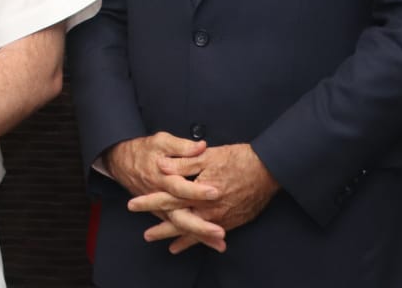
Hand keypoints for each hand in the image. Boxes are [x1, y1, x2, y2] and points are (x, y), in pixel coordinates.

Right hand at [105, 134, 223, 252]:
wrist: (120, 161)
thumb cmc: (143, 150)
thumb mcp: (161, 141)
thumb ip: (182, 146)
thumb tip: (202, 146)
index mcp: (161, 177)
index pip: (179, 187)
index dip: (197, 190)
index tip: (215, 192)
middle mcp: (160, 195)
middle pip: (180, 215)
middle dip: (200, 226)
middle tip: (219, 232)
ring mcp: (160, 207)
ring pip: (180, 225)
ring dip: (200, 236)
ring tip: (220, 244)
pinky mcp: (161, 212)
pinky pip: (178, 227)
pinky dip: (192, 237)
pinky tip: (209, 242)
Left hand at [131, 142, 277, 251]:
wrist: (268, 169)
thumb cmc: (238, 159)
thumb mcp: (207, 155)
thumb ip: (182, 163)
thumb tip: (161, 166)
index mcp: (199, 190)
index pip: (169, 198)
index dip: (150, 202)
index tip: (133, 205)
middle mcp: (208, 208)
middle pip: (179, 219)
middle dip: (161, 227)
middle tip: (146, 235)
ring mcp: (221, 217)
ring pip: (194, 231)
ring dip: (177, 236)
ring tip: (163, 244)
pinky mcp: (232, 221)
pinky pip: (210, 235)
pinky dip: (198, 241)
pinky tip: (187, 246)